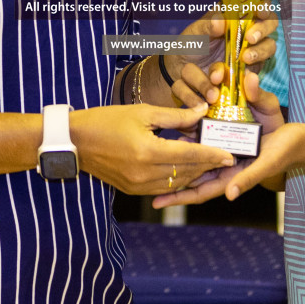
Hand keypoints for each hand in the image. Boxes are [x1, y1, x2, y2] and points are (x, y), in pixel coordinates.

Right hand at [70, 103, 234, 194]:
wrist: (75, 141)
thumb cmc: (106, 120)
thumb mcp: (143, 112)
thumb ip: (175, 116)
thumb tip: (201, 113)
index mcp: (148, 151)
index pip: (189, 155)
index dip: (212, 155)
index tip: (230, 154)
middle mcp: (144, 173)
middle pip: (186, 172)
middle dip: (208, 166)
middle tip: (225, 158)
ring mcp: (138, 185)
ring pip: (177, 184)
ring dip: (195, 174)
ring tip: (209, 163)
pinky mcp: (132, 190)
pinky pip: (163, 189)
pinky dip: (178, 180)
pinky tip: (187, 170)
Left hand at [153, 72, 290, 207]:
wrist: (300, 138)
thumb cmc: (285, 152)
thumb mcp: (267, 164)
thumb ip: (248, 178)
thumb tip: (229, 195)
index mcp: (232, 178)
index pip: (200, 192)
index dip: (179, 198)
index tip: (156, 202)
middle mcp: (226, 169)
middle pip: (193, 178)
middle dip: (172, 181)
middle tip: (146, 182)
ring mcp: (227, 155)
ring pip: (196, 161)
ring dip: (178, 161)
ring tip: (153, 159)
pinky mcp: (230, 139)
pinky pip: (205, 144)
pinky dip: (191, 143)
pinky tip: (175, 136)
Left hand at [168, 10, 279, 109]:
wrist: (181, 72)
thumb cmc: (189, 45)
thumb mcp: (193, 33)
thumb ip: (206, 26)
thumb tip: (220, 21)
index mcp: (235, 14)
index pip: (257, 3)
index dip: (263, 5)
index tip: (260, 11)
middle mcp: (247, 29)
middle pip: (269, 23)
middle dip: (263, 29)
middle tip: (250, 38)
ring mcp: (251, 49)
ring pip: (268, 46)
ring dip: (259, 51)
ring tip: (245, 58)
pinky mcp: (251, 69)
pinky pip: (258, 68)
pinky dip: (252, 71)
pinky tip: (244, 74)